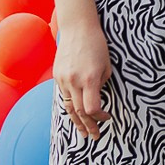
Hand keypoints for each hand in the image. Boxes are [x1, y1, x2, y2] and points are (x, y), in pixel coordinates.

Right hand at [53, 20, 112, 139]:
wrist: (77, 28)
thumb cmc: (97, 45)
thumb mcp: (106, 66)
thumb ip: (101, 85)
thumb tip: (97, 99)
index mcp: (89, 79)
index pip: (92, 109)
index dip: (100, 117)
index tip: (107, 117)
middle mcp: (73, 81)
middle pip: (79, 112)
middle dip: (88, 126)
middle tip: (95, 136)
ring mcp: (63, 79)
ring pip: (68, 107)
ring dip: (76, 122)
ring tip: (83, 132)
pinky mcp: (57, 76)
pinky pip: (64, 96)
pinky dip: (70, 107)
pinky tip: (75, 114)